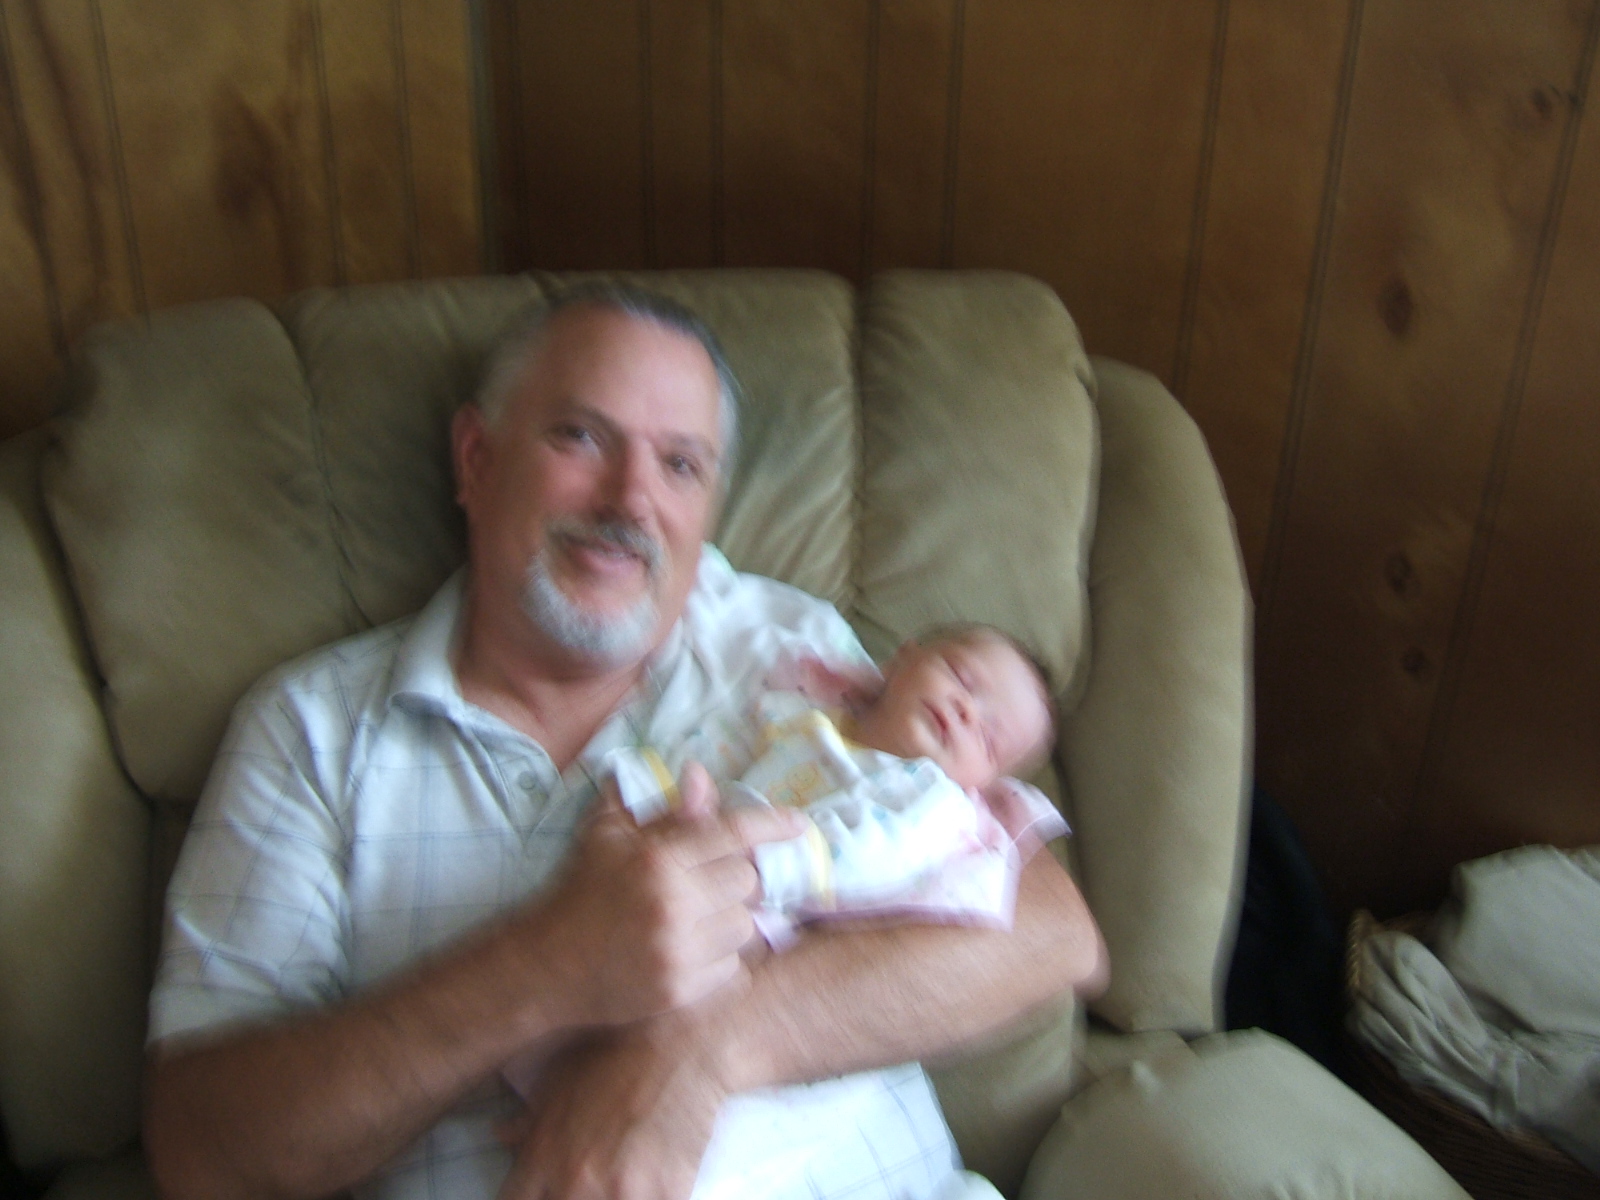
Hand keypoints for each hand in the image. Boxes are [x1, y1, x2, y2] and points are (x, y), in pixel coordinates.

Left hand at [498, 1019, 724, 1199]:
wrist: (684, 1045)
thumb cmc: (619, 1053)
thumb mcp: (561, 1076)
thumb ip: (528, 1118)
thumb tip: (503, 1134)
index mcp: (543, 1158)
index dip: (527, 1195)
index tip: (543, 1187)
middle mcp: (576, 1185)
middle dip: (565, 1195)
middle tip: (585, 1175)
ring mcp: (624, 1196)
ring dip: (610, 1196)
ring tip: (623, 1168)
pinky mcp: (668, 1196)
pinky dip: (650, 1193)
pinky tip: (653, 1171)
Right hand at [524, 764, 802, 1027]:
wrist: (545, 965)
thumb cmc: (581, 892)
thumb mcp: (610, 837)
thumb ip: (661, 808)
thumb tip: (698, 774)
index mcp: (657, 859)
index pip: (732, 833)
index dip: (771, 825)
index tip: (800, 825)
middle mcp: (672, 903)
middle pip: (746, 882)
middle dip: (734, 880)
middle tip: (708, 885)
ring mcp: (678, 950)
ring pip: (744, 926)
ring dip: (729, 921)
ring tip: (695, 921)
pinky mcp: (680, 990)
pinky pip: (732, 967)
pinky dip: (719, 959)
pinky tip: (688, 951)